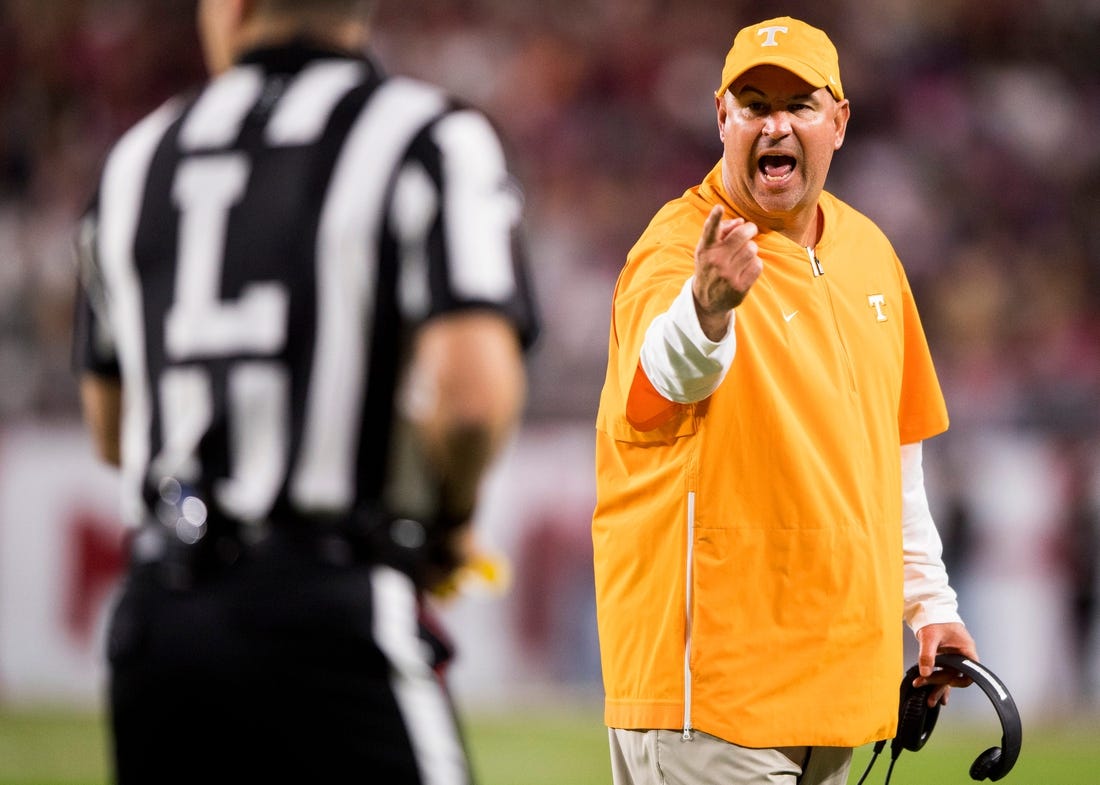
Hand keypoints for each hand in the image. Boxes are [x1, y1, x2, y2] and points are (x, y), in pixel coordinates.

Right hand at [692, 204, 762, 339]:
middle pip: (742, 235)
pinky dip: (755, 264)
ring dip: (752, 250)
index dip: (715, 218)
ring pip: (752, 249)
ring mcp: (727, 274)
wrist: (706, 300)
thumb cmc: (710, 267)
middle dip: (750, 230)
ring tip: (744, 256)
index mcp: (705, 249)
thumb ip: (721, 232)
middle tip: (750, 231)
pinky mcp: (739, 286)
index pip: (710, 230)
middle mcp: (715, 261)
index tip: (719, 208)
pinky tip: (747, 268)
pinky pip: (757, 265)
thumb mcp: (707, 250)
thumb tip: (741, 222)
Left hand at [913, 622, 978, 706]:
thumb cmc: (935, 620)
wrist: (930, 610)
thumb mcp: (930, 636)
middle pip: (954, 675)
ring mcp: (953, 658)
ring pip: (947, 677)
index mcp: (966, 650)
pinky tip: (935, 696)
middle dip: (939, 684)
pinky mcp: (944, 659)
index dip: (960, 679)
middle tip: (923, 689)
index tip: (948, 681)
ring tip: (929, 701)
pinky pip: (943, 674)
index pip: (970, 671)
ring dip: (937, 688)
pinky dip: (937, 683)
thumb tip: (924, 673)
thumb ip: (927, 655)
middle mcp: (962, 656)